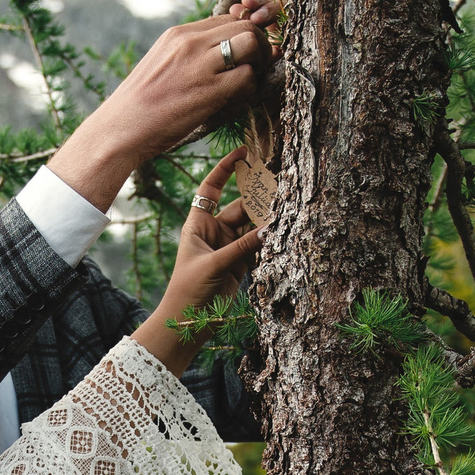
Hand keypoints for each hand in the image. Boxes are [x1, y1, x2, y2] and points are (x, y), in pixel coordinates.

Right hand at [50, 0, 280, 208]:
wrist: (120, 130)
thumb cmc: (140, 105)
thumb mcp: (160, 65)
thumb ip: (187, 55)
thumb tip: (215, 57)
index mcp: (178, 34)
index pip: (227, 18)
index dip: (242, 35)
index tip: (243, 56)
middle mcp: (189, 42)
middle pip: (245, 25)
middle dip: (259, 45)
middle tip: (255, 68)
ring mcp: (199, 64)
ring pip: (251, 42)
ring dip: (259, 62)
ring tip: (248, 82)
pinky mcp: (208, 91)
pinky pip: (247, 77)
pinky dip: (250, 88)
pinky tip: (237, 100)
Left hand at [132, 149, 264, 374]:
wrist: (188, 321)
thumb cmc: (189, 289)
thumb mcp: (213, 264)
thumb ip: (241, 247)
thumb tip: (269, 230)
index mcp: (198, 223)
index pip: (211, 187)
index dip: (226, 169)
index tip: (243, 153)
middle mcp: (214, 231)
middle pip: (240, 206)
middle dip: (258, 198)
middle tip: (280, 189)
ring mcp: (228, 247)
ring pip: (252, 227)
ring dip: (266, 221)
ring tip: (286, 212)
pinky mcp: (240, 264)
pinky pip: (257, 246)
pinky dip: (268, 242)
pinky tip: (282, 235)